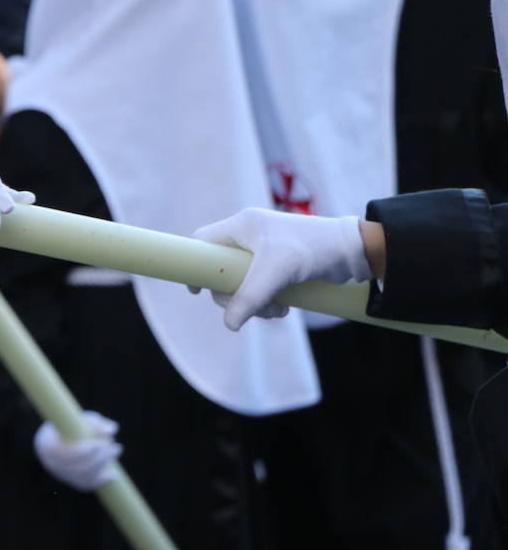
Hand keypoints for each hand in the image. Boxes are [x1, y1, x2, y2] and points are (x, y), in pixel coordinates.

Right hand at [34, 413, 120, 492]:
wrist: (54, 439)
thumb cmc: (68, 426)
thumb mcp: (80, 420)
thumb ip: (96, 423)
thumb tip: (112, 430)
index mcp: (48, 445)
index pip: (67, 454)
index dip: (87, 451)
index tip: (104, 442)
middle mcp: (52, 464)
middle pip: (79, 467)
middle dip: (101, 458)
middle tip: (116, 446)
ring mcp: (61, 474)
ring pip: (84, 477)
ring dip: (103, 466)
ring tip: (117, 450)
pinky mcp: (71, 481)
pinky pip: (86, 485)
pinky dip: (101, 480)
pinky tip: (113, 474)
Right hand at [190, 208, 372, 330]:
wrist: (354, 251)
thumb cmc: (314, 249)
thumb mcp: (277, 272)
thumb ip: (250, 297)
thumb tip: (230, 324)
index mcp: (243, 225)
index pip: (203, 242)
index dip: (195, 265)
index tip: (197, 290)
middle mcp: (250, 236)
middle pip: (221, 271)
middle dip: (235, 296)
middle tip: (253, 308)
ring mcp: (264, 251)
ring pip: (241, 284)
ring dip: (255, 303)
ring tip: (278, 310)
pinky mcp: (279, 265)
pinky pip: (259, 288)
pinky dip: (267, 302)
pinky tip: (284, 307)